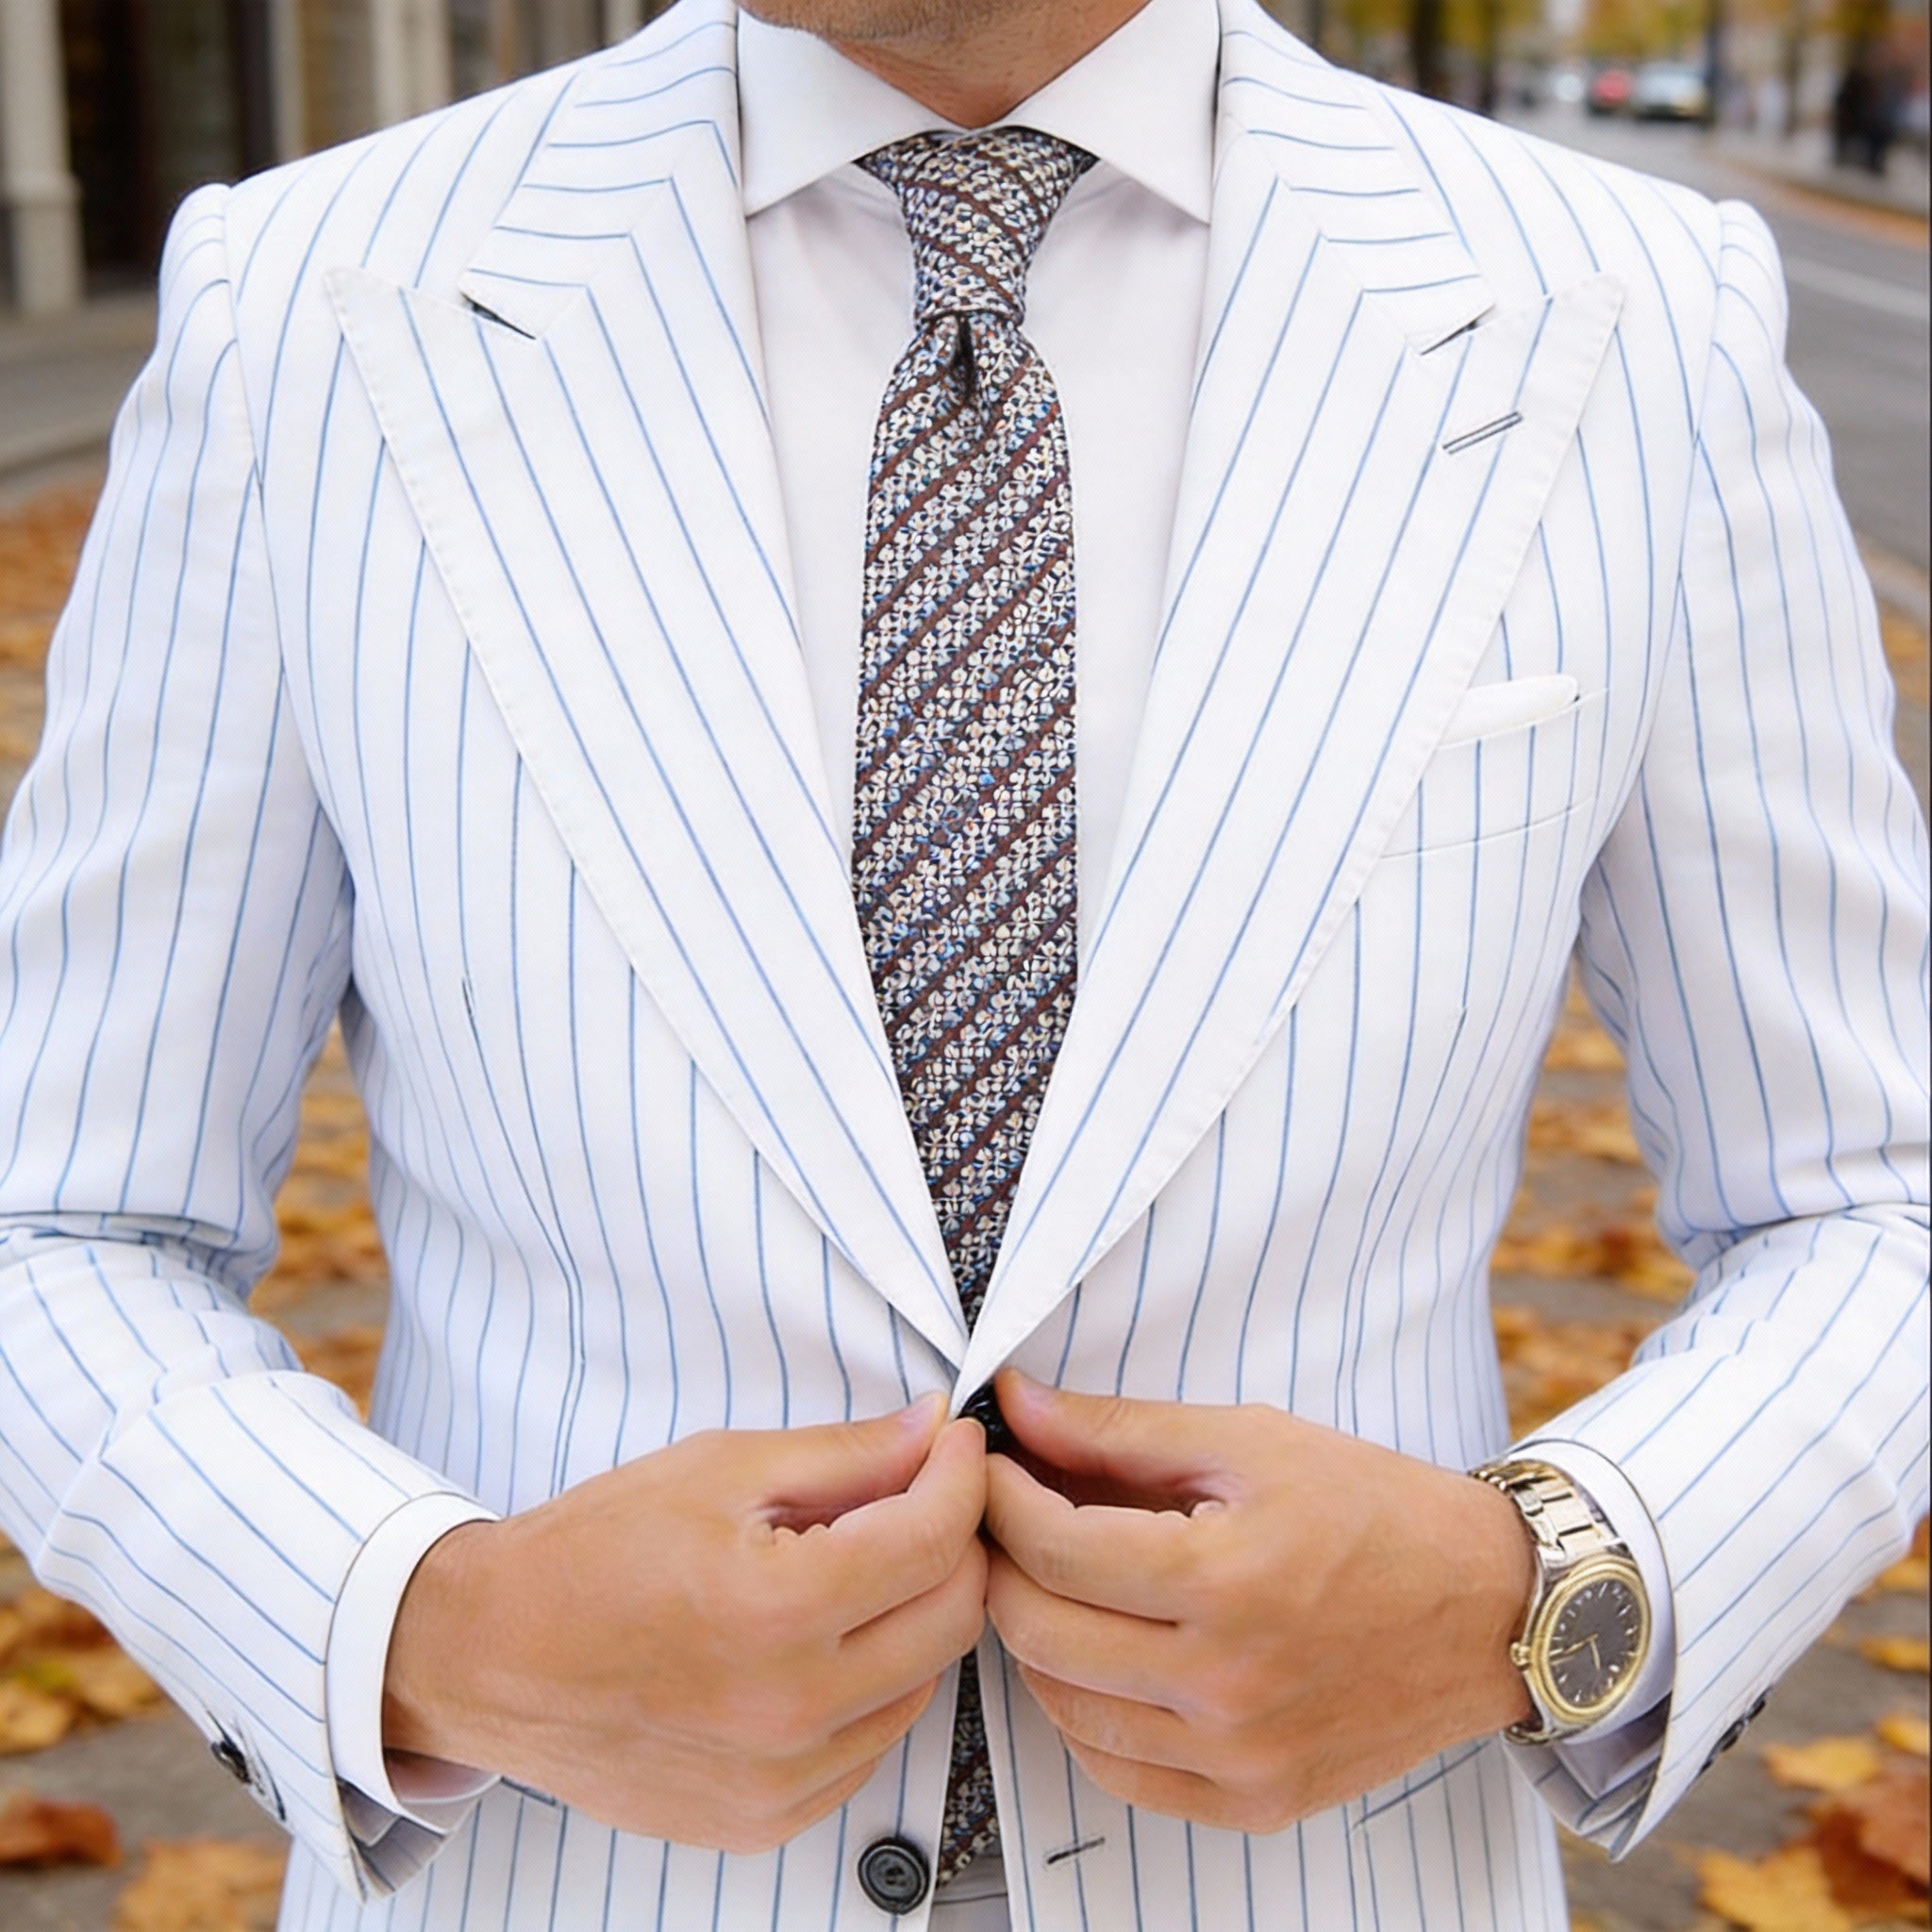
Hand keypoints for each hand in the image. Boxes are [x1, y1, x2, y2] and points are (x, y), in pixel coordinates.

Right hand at [383, 1398, 987, 1851]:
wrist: (493, 1656)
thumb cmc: (590, 1556)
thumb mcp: (719, 1468)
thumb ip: (844, 1454)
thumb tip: (929, 1432)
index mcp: (775, 1611)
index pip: (934, 1539)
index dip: (961, 1475)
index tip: (954, 1445)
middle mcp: (789, 1711)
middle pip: (953, 1617)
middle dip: (955, 1541)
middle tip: (921, 1495)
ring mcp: (781, 1780)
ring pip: (924, 1683)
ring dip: (916, 1614)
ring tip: (857, 1566)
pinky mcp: (767, 1819)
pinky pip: (872, 1743)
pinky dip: (873, 1684)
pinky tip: (824, 1639)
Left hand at [983, 1371, 1533, 1833]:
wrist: (1486, 1608)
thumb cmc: (1374, 1511)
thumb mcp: (1248, 1441)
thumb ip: (1119, 1430)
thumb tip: (1017, 1406)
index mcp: (1227, 1581)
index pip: (1053, 1548)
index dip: (999, 1497)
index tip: (990, 1467)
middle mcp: (1228, 1685)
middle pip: (1040, 1630)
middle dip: (1001, 1562)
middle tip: (1007, 1518)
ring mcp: (1239, 1757)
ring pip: (1064, 1707)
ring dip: (1034, 1637)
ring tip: (1052, 1580)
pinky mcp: (1252, 1801)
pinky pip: (1117, 1771)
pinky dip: (1084, 1711)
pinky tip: (1098, 1655)